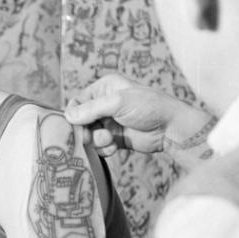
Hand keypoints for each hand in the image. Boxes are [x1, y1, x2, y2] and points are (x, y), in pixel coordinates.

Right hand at [65, 73, 183, 156]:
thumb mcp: (118, 102)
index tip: (75, 125)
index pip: (78, 101)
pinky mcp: (114, 139)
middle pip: (80, 121)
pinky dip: (104, 149)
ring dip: (96, 140)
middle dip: (85, 131)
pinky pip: (99, 146)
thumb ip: (91, 109)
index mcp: (104, 88)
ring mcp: (109, 123)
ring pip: (89, 135)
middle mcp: (104, 105)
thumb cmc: (149, 107)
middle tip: (89, 137)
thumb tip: (68, 116)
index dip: (74, 114)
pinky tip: (114, 147)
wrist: (170, 128)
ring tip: (109, 139)